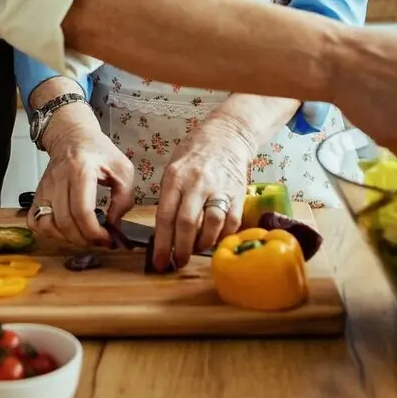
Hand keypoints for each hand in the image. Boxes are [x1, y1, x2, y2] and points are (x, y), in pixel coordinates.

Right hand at [26, 105, 134, 247]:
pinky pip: (35, 221)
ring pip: (47, 225)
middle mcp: (59, 180)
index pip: (82, 210)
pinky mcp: (38, 194)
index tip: (107, 238)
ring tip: (83, 236)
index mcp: (81, 170)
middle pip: (65, 222)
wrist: (72, 136)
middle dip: (84, 240)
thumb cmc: (98, 152)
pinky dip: (48, 232)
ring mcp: (45, 188)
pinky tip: (64, 230)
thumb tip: (114, 225)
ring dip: (67, 238)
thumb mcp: (122, 169)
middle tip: (99, 241)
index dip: (94, 232)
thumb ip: (123, 199)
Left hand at [151, 120, 253, 270]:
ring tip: (196, 249)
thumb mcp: (173, 169)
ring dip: (202, 244)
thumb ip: (169, 197)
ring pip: (211, 224)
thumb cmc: (195, 153)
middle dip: (181, 249)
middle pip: (187, 224)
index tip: (159, 262)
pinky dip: (222, 235)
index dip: (162, 244)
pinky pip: (231, 222)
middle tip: (178, 262)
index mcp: (175, 177)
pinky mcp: (238, 193)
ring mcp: (219, 187)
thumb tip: (163, 232)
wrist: (227, 135)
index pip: (165, 216)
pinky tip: (214, 238)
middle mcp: (197, 183)